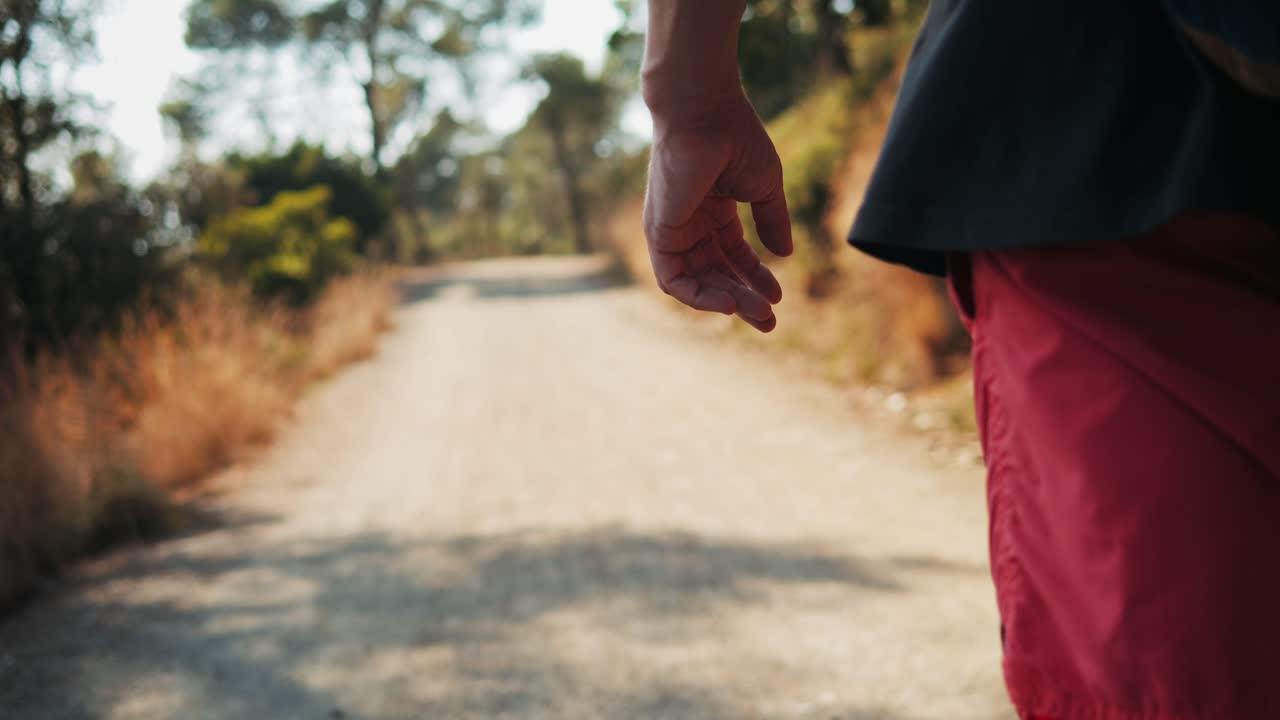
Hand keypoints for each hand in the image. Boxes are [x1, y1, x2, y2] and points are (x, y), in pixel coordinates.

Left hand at [643, 94, 792, 332]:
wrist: (705, 113)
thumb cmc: (735, 138)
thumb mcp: (764, 186)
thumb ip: (772, 221)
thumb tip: (784, 255)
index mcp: (713, 208)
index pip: (733, 254)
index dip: (756, 277)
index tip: (779, 297)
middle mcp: (690, 222)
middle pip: (715, 273)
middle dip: (744, 299)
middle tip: (769, 322)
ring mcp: (673, 229)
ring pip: (696, 282)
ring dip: (726, 301)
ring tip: (757, 314)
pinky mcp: (659, 234)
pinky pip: (674, 280)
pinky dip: (699, 296)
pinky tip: (729, 303)